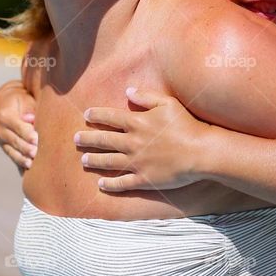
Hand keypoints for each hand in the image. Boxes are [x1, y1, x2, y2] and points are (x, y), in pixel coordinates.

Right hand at [0, 79, 37, 170]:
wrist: (2, 104)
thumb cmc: (19, 100)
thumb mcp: (24, 99)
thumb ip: (28, 108)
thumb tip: (30, 119)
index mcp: (4, 115)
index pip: (17, 126)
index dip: (26, 133)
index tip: (36, 139)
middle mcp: (0, 129)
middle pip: (14, 140)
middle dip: (25, 148)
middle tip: (36, 153)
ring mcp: (1, 140)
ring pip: (12, 151)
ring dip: (21, 158)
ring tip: (31, 164)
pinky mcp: (6, 147)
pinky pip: (13, 157)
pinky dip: (20, 164)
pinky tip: (27, 173)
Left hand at [74, 87, 207, 192]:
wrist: (200, 152)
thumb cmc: (186, 125)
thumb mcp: (168, 103)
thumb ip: (146, 97)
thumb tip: (128, 91)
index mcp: (137, 123)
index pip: (110, 117)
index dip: (96, 115)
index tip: (86, 115)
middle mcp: (132, 143)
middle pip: (103, 140)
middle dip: (87, 139)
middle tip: (75, 139)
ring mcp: (136, 162)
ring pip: (108, 161)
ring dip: (94, 160)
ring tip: (83, 160)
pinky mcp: (143, 179)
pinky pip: (122, 183)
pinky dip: (110, 184)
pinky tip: (101, 184)